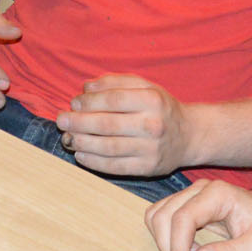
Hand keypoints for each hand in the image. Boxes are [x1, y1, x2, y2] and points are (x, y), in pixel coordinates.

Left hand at [55, 74, 190, 176]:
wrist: (189, 135)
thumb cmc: (159, 107)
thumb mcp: (144, 86)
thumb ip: (114, 82)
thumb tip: (85, 87)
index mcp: (152, 99)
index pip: (113, 99)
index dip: (89, 101)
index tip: (73, 103)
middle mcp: (153, 124)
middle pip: (107, 124)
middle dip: (79, 122)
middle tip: (62, 121)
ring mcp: (151, 148)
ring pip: (109, 147)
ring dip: (83, 143)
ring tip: (68, 138)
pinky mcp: (148, 168)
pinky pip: (115, 166)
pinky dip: (94, 162)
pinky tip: (80, 155)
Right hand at [146, 179, 251, 250]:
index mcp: (219, 193)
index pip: (183, 217)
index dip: (177, 247)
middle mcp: (200, 189)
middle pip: (164, 215)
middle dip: (168, 247)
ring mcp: (193, 196)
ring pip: (158, 216)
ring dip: (165, 243)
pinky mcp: (189, 206)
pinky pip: (165, 220)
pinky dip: (168, 239)